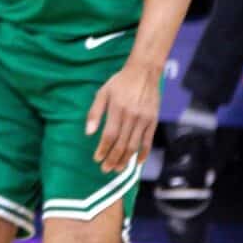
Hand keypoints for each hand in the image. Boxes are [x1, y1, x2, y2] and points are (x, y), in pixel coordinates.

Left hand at [85, 57, 162, 172]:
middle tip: (106, 169)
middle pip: (122, 143)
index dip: (103, 149)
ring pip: (135, 145)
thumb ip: (95, 112)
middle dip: (113, 159)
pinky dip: (144, 153)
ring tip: (118, 169)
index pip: (109, 135)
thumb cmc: (120, 82)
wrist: (144, 72)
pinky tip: (138, 162)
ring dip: (126, 159)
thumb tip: (88, 132)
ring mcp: (144, 119)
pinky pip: (148, 141)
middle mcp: (131, 116)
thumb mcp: (103, 93)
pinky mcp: (153, 121)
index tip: (97, 159)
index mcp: (117, 109)